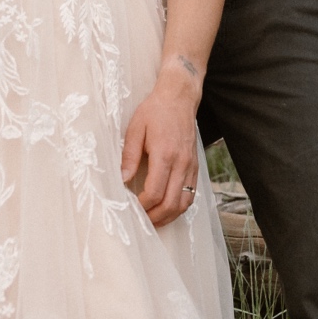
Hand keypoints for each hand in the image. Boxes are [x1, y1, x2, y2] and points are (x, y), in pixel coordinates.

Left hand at [119, 60, 204, 227]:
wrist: (179, 97)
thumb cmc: (155, 111)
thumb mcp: (135, 128)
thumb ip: (129, 155)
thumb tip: (122, 180)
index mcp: (165, 154)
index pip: (155, 192)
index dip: (142, 206)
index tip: (131, 207)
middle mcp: (182, 163)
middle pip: (171, 203)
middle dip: (155, 218)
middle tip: (141, 221)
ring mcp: (191, 166)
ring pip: (184, 203)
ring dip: (168, 216)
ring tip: (153, 220)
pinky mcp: (195, 166)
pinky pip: (191, 194)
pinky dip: (180, 207)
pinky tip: (167, 208)